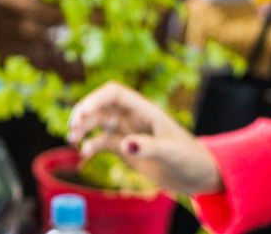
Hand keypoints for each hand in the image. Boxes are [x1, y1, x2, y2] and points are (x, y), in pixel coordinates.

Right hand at [68, 81, 224, 194]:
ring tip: (72, 139)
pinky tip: (84, 155)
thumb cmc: (190, 158)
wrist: (198, 177)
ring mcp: (128, 132)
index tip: (81, 112)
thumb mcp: (170, 152)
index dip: (95, 98)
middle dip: (84, 113)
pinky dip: (91, 147)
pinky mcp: (126, 149)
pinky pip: (102, 142)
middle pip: (101, 106)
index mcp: (144, 109)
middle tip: (72, 127)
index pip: (114, 93)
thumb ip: (147, 146)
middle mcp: (133, 117)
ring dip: (84, 128)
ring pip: (98, 123)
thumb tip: (123, 144)